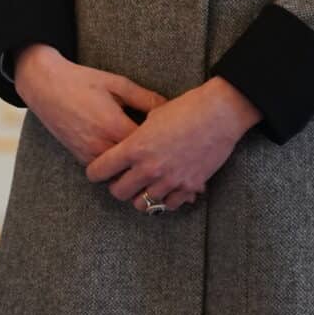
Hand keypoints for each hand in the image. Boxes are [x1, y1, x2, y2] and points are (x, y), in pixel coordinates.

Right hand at [13, 45, 164, 164]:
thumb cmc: (82, 80)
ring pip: (121, 176)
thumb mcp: (118, 84)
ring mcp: (89, 154)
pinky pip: (105, 173)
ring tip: (152, 163)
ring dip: (135, 171)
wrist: (44, 85)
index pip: (149, 149)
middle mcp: (102, 146)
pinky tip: (130, 162)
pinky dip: (118, 171)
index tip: (178, 145)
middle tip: (171, 161)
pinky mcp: (80, 157)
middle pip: (137, 168)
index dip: (166, 148)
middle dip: (153, 164)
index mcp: (115, 126)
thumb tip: (171, 109)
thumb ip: (146, 98)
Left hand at [86, 77, 260, 212]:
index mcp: (134, 147)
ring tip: (143, 187)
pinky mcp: (189, 187)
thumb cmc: (184, 109)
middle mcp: (149, 168)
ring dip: (140, 196)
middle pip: (119, 193)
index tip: (96, 172)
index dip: (95, 172)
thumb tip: (128, 144)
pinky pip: (169, 205)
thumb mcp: (151, 117)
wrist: (218, 115)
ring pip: (142, 204)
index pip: (100, 170)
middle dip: (117, 187)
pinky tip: (165, 189)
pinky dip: (165, 200)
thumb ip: (136, 135)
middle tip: (121, 180)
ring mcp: (169, 180)